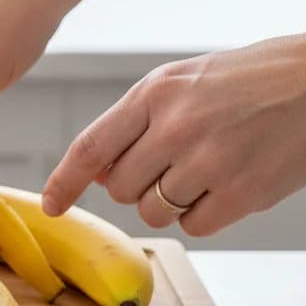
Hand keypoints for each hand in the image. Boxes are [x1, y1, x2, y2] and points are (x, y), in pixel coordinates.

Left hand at [42, 31, 305, 234]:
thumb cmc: (254, 79)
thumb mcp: (184, 82)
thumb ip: (134, 124)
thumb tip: (94, 173)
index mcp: (155, 92)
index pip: (90, 147)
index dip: (64, 182)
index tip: (51, 206)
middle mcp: (175, 126)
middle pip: (119, 188)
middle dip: (138, 184)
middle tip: (175, 160)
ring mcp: (209, 161)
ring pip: (153, 210)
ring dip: (171, 200)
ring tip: (208, 167)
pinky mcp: (242, 193)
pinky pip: (193, 226)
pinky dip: (205, 213)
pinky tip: (229, 182)